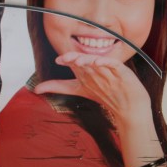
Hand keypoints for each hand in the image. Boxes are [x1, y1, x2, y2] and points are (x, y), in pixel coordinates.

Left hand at [36, 53, 151, 128]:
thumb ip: (59, 87)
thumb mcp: (80, 90)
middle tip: (66, 58)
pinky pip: (113, 64)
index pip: (76, 60)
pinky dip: (106, 62)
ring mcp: (110, 70)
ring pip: (98, 61)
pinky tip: (98, 63)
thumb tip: (36, 89)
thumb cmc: (107, 96)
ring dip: (88, 60)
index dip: (68, 59)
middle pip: (86, 59)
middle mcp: (99, 68)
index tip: (59, 61)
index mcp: (89, 70)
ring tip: (79, 61)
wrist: (130, 108)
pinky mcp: (122, 73)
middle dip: (76, 58)